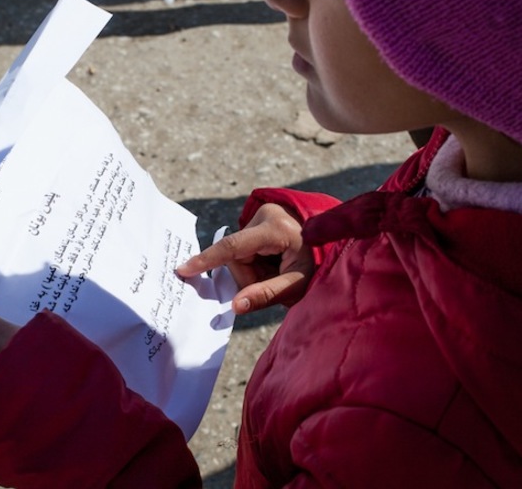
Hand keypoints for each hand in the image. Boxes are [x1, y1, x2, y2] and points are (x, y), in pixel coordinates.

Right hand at [175, 203, 313, 313]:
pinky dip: (257, 262)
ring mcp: (262, 214)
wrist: (337, 242)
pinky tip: (275, 261)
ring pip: (240, 255)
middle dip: (252, 276)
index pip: (233, 246)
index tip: (184, 270)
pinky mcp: (260, 218)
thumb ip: (266, 295)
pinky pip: (245, 248)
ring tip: (281, 269)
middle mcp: (265, 215)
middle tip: (278, 281)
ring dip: (255, 270)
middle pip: (237, 257)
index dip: (207, 260)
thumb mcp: (298, 285)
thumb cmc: (321, 265)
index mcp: (276, 229)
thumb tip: (235, 307)